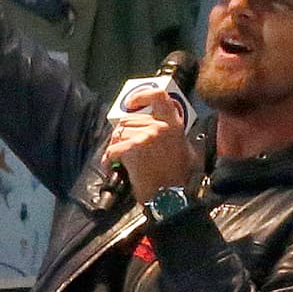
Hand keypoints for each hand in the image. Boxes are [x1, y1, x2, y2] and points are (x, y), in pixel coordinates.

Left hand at [102, 88, 194, 203]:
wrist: (170, 196)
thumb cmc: (176, 178)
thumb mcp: (183, 150)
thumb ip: (171, 135)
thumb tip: (156, 129)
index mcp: (173, 124)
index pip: (159, 96)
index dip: (142, 95)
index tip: (131, 103)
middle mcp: (160, 126)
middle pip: (130, 120)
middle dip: (122, 134)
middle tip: (121, 148)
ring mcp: (146, 136)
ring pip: (119, 134)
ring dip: (115, 146)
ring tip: (118, 160)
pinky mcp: (133, 148)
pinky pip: (112, 149)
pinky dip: (108, 159)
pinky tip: (111, 167)